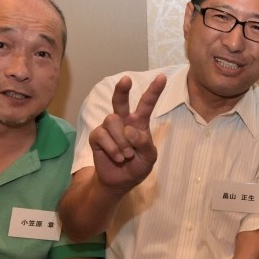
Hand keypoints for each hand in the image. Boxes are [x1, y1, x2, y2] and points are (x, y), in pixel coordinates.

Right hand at [88, 74, 166, 192]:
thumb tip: (129, 130)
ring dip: (122, 140)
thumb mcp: (149, 157)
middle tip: (126, 80)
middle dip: (122, 89)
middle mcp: (123, 121)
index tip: (162, 77)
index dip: (154, 91)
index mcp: (139, 123)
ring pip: (112, 120)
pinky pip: (102, 135)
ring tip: (127, 154)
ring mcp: (108, 128)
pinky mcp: (97, 136)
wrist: (119, 181)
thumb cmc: (137, 166)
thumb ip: (144, 144)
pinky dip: (112, 148)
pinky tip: (118, 157)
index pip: (146, 104)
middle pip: (120, 100)